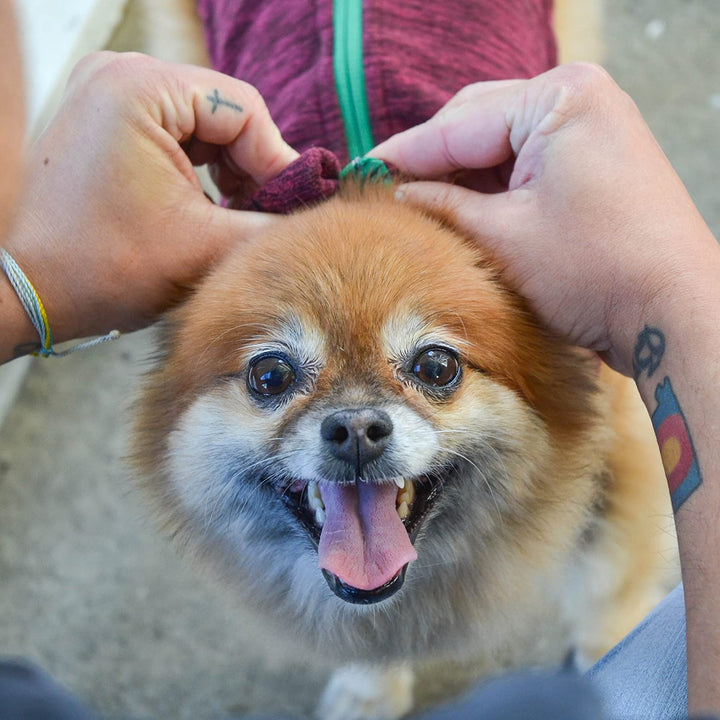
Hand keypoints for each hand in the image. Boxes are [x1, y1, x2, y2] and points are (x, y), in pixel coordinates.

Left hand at [4, 51, 297, 346]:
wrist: (30, 291)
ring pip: (206, 128)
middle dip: (255, 171)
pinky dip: (204, 173)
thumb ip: (273, 227)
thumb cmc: (103, 268)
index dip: (279, 162)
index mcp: (139, 88)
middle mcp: (120, 75)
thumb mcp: (204, 247)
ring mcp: (110, 96)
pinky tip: (212, 210)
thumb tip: (318, 218)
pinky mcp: (108, 122)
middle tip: (271, 218)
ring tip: (241, 220)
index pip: (244, 110)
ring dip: (233, 174)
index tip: (296, 210)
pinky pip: (179, 137)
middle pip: (225, 115)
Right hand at [370, 63, 718, 375]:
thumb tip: (397, 194)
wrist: (670, 311)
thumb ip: (442, 205)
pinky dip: (491, 186)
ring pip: (500, 144)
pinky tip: (459, 209)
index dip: (403, 153)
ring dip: (459, 175)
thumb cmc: (594, 270)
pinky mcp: (593, 160)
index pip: (458, 124)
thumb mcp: (502, 236)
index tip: (360, 173)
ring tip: (416, 206)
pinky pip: (525, 162)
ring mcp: (590, 128)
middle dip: (432, 160)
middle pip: (478, 123)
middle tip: (385, 192)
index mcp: (558, 98)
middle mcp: (578, 99)